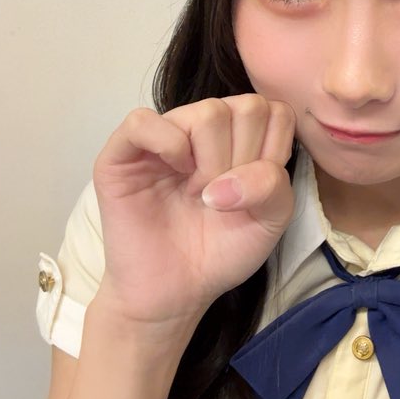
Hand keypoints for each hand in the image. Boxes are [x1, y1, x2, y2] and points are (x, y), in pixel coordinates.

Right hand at [91, 95, 295, 331]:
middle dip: (244, 160)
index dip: (272, 152)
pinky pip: (143, 121)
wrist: (176, 290)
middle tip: (222, 196)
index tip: (254, 189)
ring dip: (211, 162)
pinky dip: (169, 145)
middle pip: (246, 108)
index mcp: (241, 135)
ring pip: (206, 112)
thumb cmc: (220, 250)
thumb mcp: (270, 220)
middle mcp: (203, 127)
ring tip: (199, 194)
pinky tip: (175, 173)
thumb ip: (273, 186)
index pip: (276, 110)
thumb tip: (229, 178)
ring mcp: (165, 134)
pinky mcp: (124, 151)